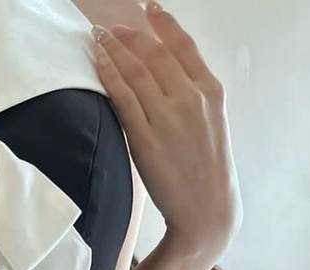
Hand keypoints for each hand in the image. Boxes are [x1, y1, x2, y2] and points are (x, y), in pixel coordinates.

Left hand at [91, 2, 242, 258]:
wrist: (207, 209)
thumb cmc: (207, 169)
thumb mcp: (211, 122)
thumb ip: (192, 95)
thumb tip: (164, 74)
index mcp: (211, 90)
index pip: (184, 46)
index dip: (163, 24)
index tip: (148, 8)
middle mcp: (191, 98)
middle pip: (155, 54)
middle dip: (130, 34)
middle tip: (110, 24)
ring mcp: (168, 118)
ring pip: (137, 72)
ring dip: (114, 50)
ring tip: (98, 37)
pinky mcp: (147, 140)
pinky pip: (124, 99)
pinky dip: (109, 77)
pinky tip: (98, 63)